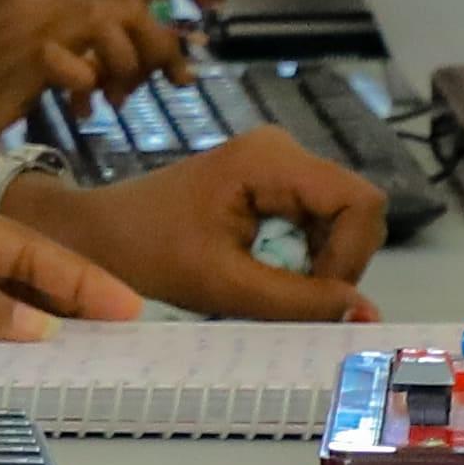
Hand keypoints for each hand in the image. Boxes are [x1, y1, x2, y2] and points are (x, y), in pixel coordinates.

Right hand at [0, 0, 173, 134]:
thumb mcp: (1, 75)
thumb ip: (40, 64)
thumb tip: (85, 77)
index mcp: (31, 7)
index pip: (112, 5)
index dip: (151, 36)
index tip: (171, 74)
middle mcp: (36, 6)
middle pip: (128, 6)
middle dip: (161, 43)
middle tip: (174, 82)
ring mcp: (31, 27)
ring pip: (116, 19)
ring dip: (135, 57)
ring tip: (122, 99)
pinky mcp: (22, 55)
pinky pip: (85, 52)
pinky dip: (97, 74)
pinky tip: (82, 107)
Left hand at [24, 140, 386, 320]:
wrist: (97, 236)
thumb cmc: (149, 254)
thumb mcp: (226, 285)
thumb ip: (298, 301)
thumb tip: (366, 316)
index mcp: (271, 159)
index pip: (360, 201)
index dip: (352, 255)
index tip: (319, 296)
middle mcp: (282, 148)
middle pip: (355, 210)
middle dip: (336, 262)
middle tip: (293, 297)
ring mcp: (277, 163)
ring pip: (340, 221)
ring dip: (320, 264)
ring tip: (272, 286)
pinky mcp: (270, 182)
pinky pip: (315, 223)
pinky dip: (303, 258)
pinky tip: (266, 272)